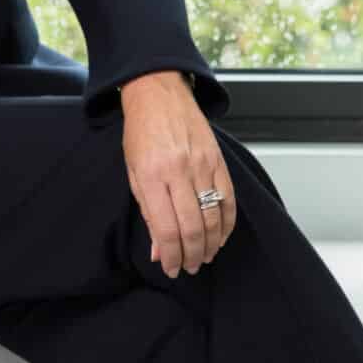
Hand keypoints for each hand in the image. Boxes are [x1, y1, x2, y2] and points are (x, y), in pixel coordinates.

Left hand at [119, 71, 237, 276]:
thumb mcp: (133, 173)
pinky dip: (227, 224)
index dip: (171, 256)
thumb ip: (148, 213)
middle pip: (193, 228)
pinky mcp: (218, 160)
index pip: (166, 229)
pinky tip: (220, 237)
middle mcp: (179, 172)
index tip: (171, 269)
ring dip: (210, 244)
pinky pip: (229, 200)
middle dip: (192, 255)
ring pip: (213, 218)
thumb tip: (159, 249)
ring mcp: (203, 165)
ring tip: (203, 257)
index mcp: (152, 176)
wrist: (159, 93)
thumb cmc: (141, 133)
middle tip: (189, 267)